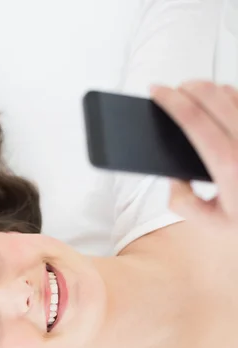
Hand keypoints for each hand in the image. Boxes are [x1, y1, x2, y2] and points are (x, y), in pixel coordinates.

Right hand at [150, 81, 237, 232]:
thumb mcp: (211, 224)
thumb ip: (183, 203)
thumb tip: (174, 177)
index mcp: (229, 166)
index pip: (193, 120)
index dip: (170, 100)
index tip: (155, 91)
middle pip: (211, 95)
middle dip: (185, 86)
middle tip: (170, 91)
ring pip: (229, 92)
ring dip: (206, 89)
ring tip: (190, 97)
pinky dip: (226, 95)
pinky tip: (215, 104)